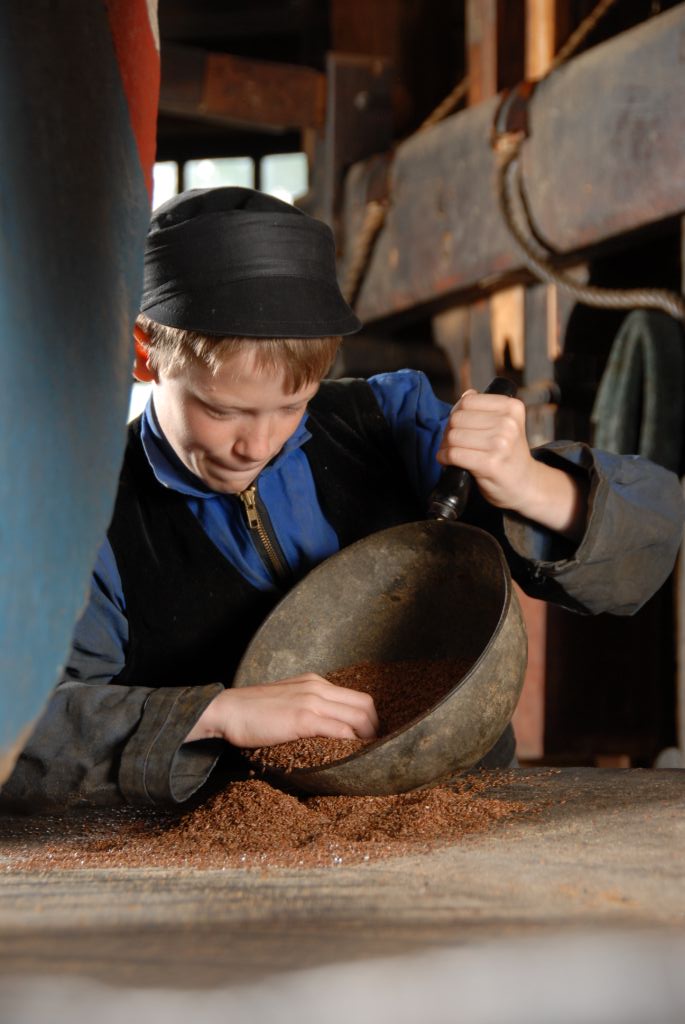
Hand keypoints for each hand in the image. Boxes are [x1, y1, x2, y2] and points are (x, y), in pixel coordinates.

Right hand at [184, 673, 378, 747]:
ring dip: (367, 740)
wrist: (226, 711)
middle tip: (372, 752)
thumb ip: (305, 707)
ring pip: (359, 717)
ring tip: (365, 758)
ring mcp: (312, 701)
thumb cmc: (251, 712)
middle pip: (366, 706)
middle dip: (375, 730)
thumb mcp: (285, 701)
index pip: (358, 697)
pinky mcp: (303, 718)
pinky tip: (350, 757)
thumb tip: (322, 729)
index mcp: (314, 682)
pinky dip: (351, 745)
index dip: (370, 720)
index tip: (369, 739)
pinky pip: (340, 731)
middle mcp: (318, 687)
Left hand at [436, 389, 534, 511]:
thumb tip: (467, 394)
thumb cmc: (509, 454)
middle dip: (449, 431)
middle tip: (453, 442)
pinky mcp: (490, 464)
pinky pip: (454, 454)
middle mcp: (508, 423)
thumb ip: (486, 409)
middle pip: (457, 418)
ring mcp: (500, 444)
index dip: (456, 413)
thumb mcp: (506, 425)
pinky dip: (445, 457)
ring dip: (446, 446)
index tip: (458, 425)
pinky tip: (448, 460)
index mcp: (512, 408)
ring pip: (453, 436)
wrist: (525, 484)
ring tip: (451, 452)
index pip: (468, 401)